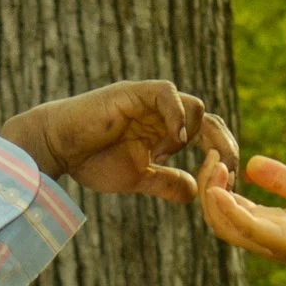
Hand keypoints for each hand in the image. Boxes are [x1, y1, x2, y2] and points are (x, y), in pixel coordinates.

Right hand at [0, 78, 241, 205]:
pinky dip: (175, 116)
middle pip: (209, 119)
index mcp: (166, 130)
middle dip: (224, 145)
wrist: (57, 147)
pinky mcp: (133, 92)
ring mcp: (149, 100)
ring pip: (194, 105)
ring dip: (194, 135)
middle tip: (228, 171)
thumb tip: (194, 192)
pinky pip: (167, 93)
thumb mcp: (137, 178)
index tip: (228, 181)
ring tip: (170, 157)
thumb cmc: (91, 160)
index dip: (221, 154)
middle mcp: (163, 112)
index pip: (207, 133)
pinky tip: (172, 142)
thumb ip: (165, 182)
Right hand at [200, 155, 285, 277]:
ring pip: (225, 226)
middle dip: (207, 187)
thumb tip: (251, 163)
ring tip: (216, 166)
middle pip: (217, 218)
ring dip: (213, 196)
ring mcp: (273, 242)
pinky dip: (229, 210)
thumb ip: (281, 180)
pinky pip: (249, 229)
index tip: (217, 156)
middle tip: (212, 158)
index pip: (226, 209)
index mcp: (267, 225)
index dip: (215, 184)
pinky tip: (220, 188)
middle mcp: (264, 237)